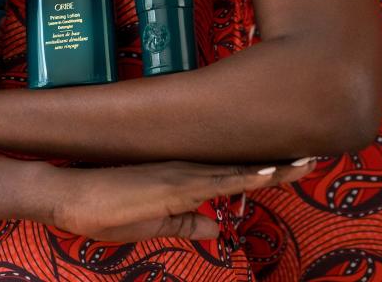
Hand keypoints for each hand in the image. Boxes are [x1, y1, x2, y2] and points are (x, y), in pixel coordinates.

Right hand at [48, 158, 315, 242]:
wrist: (67, 196)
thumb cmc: (103, 209)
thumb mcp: (152, 224)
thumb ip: (185, 223)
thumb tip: (217, 227)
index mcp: (185, 183)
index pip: (234, 175)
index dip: (266, 171)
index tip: (296, 164)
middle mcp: (188, 174)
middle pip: (243, 168)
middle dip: (280, 166)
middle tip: (315, 154)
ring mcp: (181, 176)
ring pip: (236, 171)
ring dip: (271, 168)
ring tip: (304, 161)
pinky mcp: (171, 183)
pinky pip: (215, 180)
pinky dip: (243, 177)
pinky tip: (266, 173)